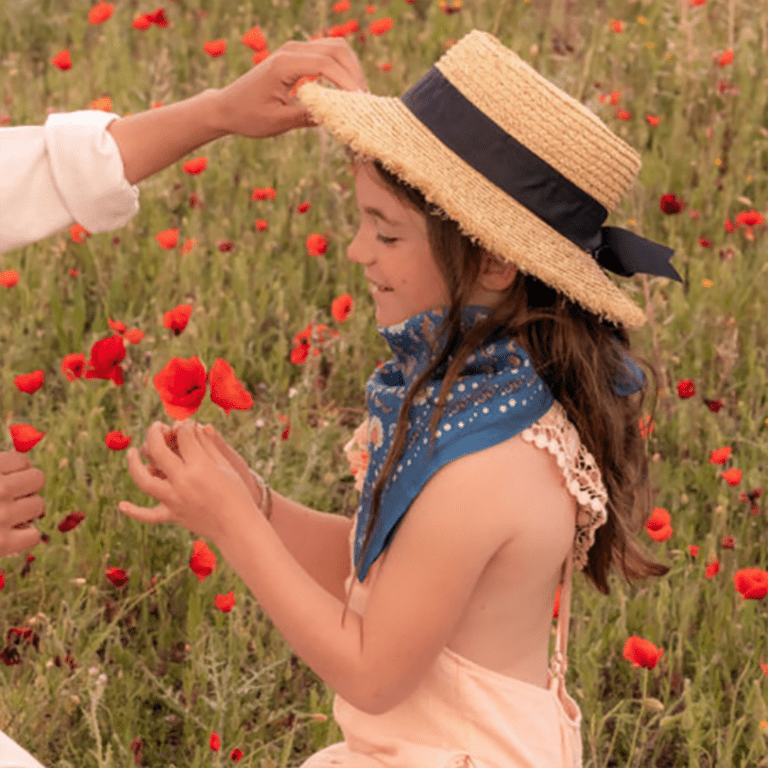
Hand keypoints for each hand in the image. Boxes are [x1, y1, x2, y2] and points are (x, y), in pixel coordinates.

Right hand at [0, 451, 44, 556]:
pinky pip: (33, 535)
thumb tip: (27, 464)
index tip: (6, 478)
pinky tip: (5, 535)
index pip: (22, 460)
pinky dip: (22, 537)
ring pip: (38, 505)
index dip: (16, 470)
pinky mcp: (2, 544)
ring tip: (2, 516)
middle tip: (9, 497)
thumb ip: (0, 470)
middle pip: (37, 478)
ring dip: (25, 511)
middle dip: (26, 487)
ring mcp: (1, 516)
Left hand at [119, 420, 261, 543]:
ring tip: (132, 452)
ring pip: (144, 479)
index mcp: (200, 466)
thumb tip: (193, 427)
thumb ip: (207, 445)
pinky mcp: (172, 515)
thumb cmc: (237, 492)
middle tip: (157, 427)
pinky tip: (122, 505)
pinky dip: (134, 511)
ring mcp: (174, 500)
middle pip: (158, 450)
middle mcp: (183, 481)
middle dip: (155, 432)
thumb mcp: (226, 465)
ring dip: (134, 464)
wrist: (238, 526)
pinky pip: (148, 515)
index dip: (185, 426)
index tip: (187, 425)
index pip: (184, 435)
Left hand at [213, 37, 367, 137]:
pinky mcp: (297, 56)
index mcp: (285, 64)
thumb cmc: (249, 116)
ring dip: (351, 69)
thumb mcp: (278, 122)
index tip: (360, 102)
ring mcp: (294, 50)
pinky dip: (342, 68)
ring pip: (336, 47)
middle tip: (365, 100)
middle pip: (337, 49)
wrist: (228, 106)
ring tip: (359, 95)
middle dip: (355, 73)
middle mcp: (291, 50)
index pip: (326, 65)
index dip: (347, 82)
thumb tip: (335, 118)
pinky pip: (327, 54)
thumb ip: (306, 117)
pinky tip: (346, 90)